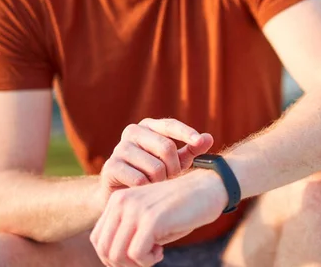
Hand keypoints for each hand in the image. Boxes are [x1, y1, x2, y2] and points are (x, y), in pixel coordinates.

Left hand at [91, 169, 227, 266]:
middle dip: (123, 263)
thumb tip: (113, 260)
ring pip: (117, 254)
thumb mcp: (149, 218)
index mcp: (118, 200)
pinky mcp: (151, 219)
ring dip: (136, 264)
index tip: (137, 255)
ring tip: (154, 254)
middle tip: (146, 258)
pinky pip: (136, 254)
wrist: (209, 187)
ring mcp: (136, 209)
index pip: (98, 238)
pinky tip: (161, 251)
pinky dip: (148, 261)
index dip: (114, 256)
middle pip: (104, 249)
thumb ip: (129, 233)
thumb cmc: (182, 207)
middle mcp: (122, 202)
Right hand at [99, 118, 213, 204]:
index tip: (199, 141)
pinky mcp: (110, 167)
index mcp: (148, 126)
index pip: (170, 125)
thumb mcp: (175, 161)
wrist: (122, 195)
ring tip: (157, 185)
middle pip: (166, 147)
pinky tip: (144, 191)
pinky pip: (140, 180)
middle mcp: (132, 132)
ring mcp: (119, 148)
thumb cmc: (153, 174)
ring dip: (161, 181)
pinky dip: (147, 189)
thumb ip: (192, 149)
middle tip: (172, 178)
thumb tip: (209, 138)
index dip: (186, 132)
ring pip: (155, 167)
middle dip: (174, 168)